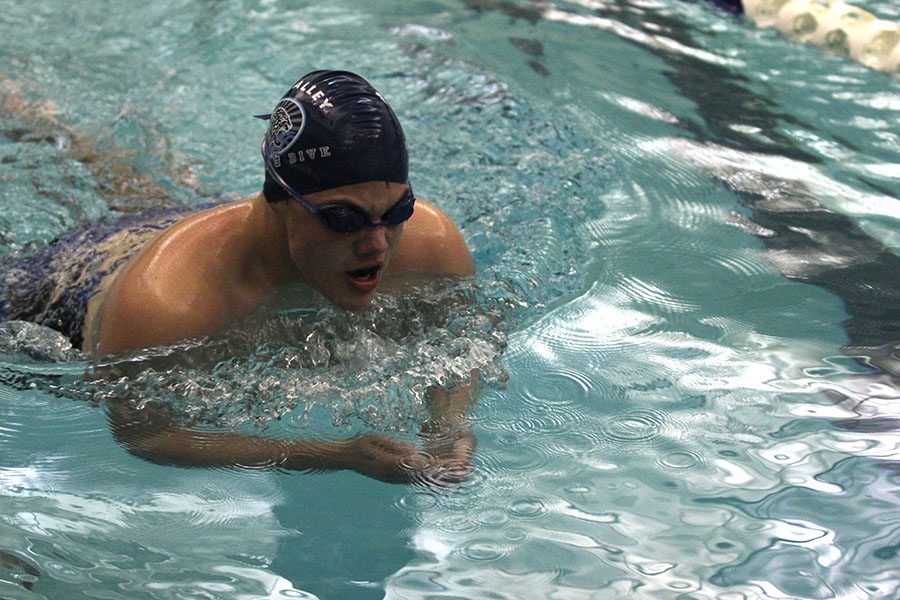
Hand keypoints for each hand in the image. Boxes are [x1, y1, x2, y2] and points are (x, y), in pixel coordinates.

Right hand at [349, 433, 470, 485]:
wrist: (344, 456)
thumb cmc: (359, 446)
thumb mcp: (376, 442)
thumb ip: (395, 449)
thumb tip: (414, 455)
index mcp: (392, 468)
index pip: (421, 469)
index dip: (439, 467)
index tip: (454, 466)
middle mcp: (395, 476)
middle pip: (425, 477)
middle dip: (445, 475)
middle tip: (465, 473)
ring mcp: (394, 478)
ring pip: (422, 479)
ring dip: (439, 478)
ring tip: (458, 475)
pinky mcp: (394, 477)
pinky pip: (415, 478)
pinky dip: (429, 477)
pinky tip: (437, 476)